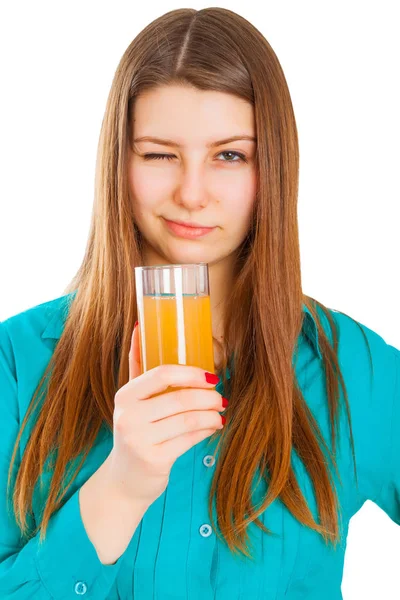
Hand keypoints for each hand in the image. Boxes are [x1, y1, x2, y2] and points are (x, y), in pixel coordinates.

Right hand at [106, 323, 225, 506]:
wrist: (123, 480)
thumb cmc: (134, 431)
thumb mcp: (132, 400)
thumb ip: (138, 365)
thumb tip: (140, 326)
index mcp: (125, 396)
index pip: (162, 374)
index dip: (191, 373)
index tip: (211, 376)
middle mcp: (129, 416)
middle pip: (180, 398)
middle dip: (207, 397)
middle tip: (220, 397)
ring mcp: (140, 440)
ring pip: (188, 420)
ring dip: (211, 415)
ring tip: (220, 412)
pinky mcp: (154, 461)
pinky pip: (190, 440)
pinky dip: (206, 432)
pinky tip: (213, 427)